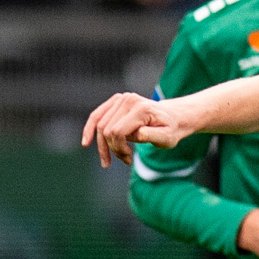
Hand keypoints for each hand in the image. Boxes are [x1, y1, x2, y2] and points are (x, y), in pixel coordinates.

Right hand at [81, 91, 195, 166]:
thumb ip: (152, 136)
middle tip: (125, 159)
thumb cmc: (170, 130)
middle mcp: (128, 100)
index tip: (129, 158)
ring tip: (109, 160)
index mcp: (141, 109)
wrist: (173, 117)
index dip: (118, 148)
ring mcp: (121, 98)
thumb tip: (135, 134)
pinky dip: (89, 128)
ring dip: (103, 145)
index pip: (117, 131)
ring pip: (100, 125)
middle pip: (107, 129)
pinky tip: (86, 142)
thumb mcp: (167, 138)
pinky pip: (97, 115)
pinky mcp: (116, 100)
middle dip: (112, 148)